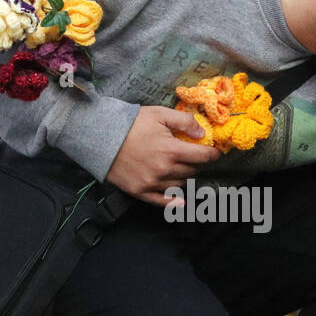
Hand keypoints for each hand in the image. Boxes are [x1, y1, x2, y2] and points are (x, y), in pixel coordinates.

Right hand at [106, 106, 221, 205]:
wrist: (101, 137)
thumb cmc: (130, 124)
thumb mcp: (159, 114)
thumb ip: (184, 121)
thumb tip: (202, 134)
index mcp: (171, 151)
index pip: (202, 157)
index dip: (213, 154)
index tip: (215, 153)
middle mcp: (164, 170)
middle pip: (193, 171)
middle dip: (198, 163)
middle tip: (196, 156)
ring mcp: (152, 183)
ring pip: (181, 184)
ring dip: (185, 176)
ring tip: (181, 167)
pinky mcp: (141, 191)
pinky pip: (163, 202)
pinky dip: (174, 202)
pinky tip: (181, 201)